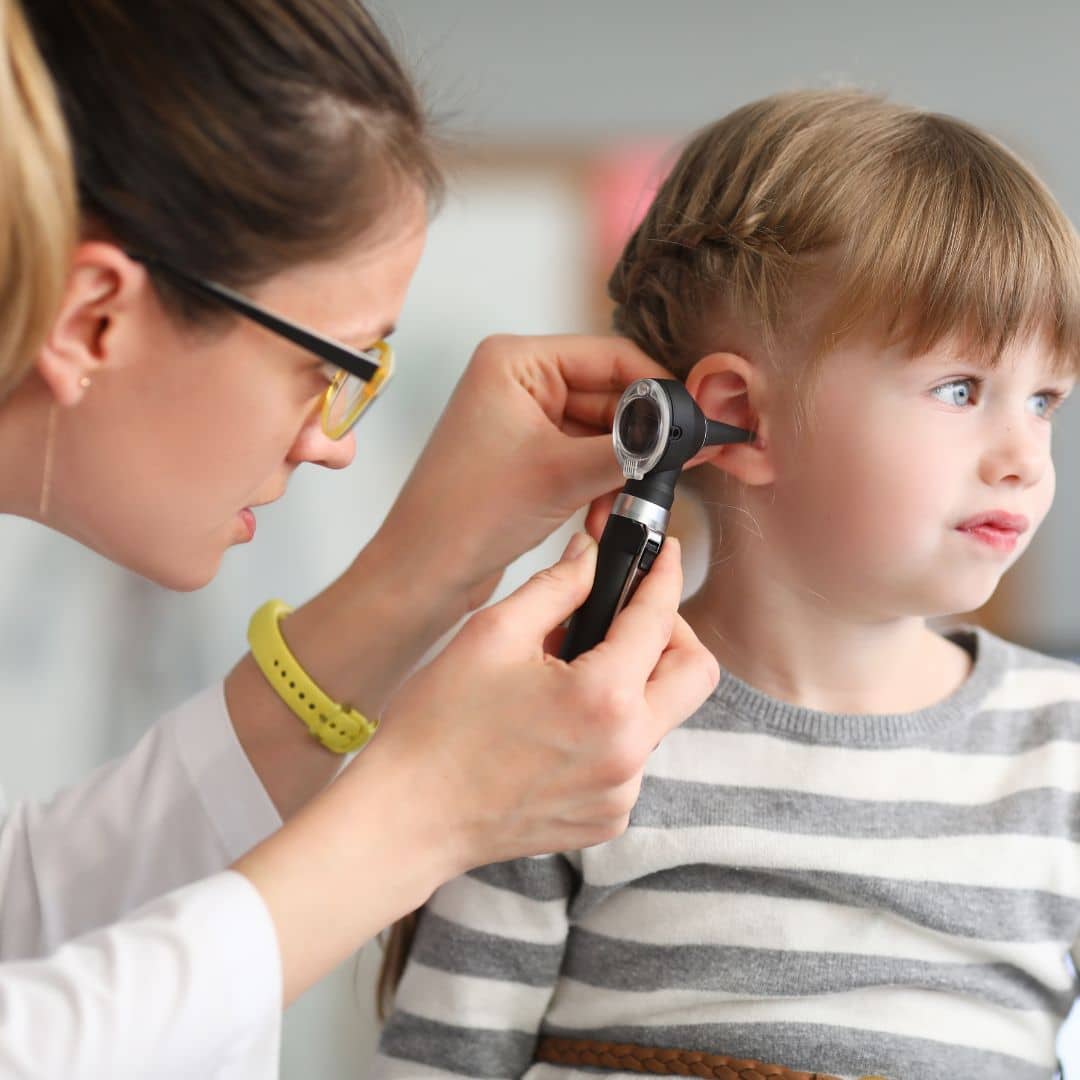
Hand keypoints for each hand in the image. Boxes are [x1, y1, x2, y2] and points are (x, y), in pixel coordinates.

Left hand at [368, 334, 671, 609]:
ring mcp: (525, 419)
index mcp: (515, 361)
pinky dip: (603, 484)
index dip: (658, 388)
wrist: (423, 574)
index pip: (610, 356)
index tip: (695, 418)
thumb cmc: (464, 517)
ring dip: (621, 470)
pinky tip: (602, 515)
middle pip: (610, 394)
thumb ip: (633, 448)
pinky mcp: (530, 455)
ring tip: (625, 504)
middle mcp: (519, 381)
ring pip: (603, 431)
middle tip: (674, 468)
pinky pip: (586, 457)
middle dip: (639, 439)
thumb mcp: (562, 475)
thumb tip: (688, 433)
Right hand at [370, 530, 719, 869]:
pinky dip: (610, 730)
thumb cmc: (438, 726)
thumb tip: (591, 557)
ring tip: (573, 673)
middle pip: (694, 673)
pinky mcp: (607, 819)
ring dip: (634, 684)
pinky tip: (560, 723)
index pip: (659, 618)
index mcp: (603, 698)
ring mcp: (620, 792)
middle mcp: (627, 751)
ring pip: (662, 717)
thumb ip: (557, 585)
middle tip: (628, 617)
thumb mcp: (493, 633)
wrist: (408, 817)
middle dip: (671, 633)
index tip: (663, 553)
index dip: (664, 574)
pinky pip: (632, 758)